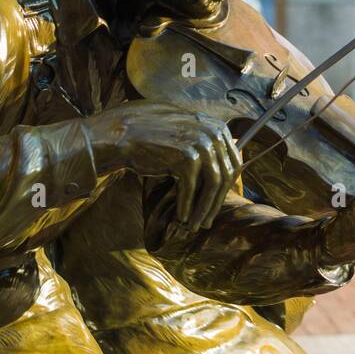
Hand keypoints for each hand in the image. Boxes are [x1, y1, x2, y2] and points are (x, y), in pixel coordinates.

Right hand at [85, 100, 239, 230]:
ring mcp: (201, 144)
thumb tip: (227, 165)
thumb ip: (207, 143)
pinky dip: (186, 206)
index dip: (225, 189)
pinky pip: (191, 189)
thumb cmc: (151, 136)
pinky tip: (181, 217)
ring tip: (194, 225)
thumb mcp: (186, 133)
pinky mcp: (187, 157)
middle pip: (225, 176)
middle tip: (206, 222)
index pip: (232, 164)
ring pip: (212, 185)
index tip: (215, 205)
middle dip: (215, 203)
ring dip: (203, 209)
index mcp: (217, 127)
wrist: (122, 133)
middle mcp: (213, 133)